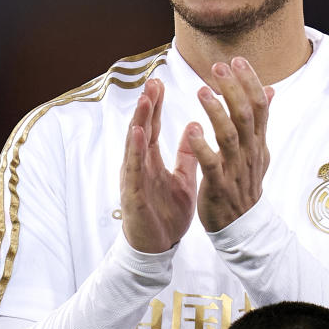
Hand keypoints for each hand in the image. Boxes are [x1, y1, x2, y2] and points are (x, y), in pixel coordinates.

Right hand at [120, 78, 196, 252]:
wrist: (157, 248)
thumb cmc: (166, 216)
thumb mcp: (182, 180)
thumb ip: (187, 155)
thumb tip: (194, 128)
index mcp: (151, 162)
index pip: (152, 127)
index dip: (155, 105)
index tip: (159, 83)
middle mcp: (139, 165)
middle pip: (141, 129)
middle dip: (146, 105)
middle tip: (152, 80)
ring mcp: (134, 178)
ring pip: (134, 144)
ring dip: (139, 120)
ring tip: (144, 98)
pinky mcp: (134, 193)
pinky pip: (134, 168)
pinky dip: (135, 149)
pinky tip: (138, 132)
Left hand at [188, 57, 273, 231]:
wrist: (242, 226)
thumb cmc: (244, 185)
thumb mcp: (258, 151)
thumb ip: (260, 121)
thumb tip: (270, 91)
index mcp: (257, 143)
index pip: (259, 106)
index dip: (249, 82)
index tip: (236, 60)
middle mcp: (249, 153)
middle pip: (245, 115)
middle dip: (232, 89)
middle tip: (217, 67)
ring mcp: (235, 169)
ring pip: (229, 135)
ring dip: (216, 111)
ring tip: (201, 91)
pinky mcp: (218, 185)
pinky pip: (212, 163)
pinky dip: (202, 146)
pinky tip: (192, 130)